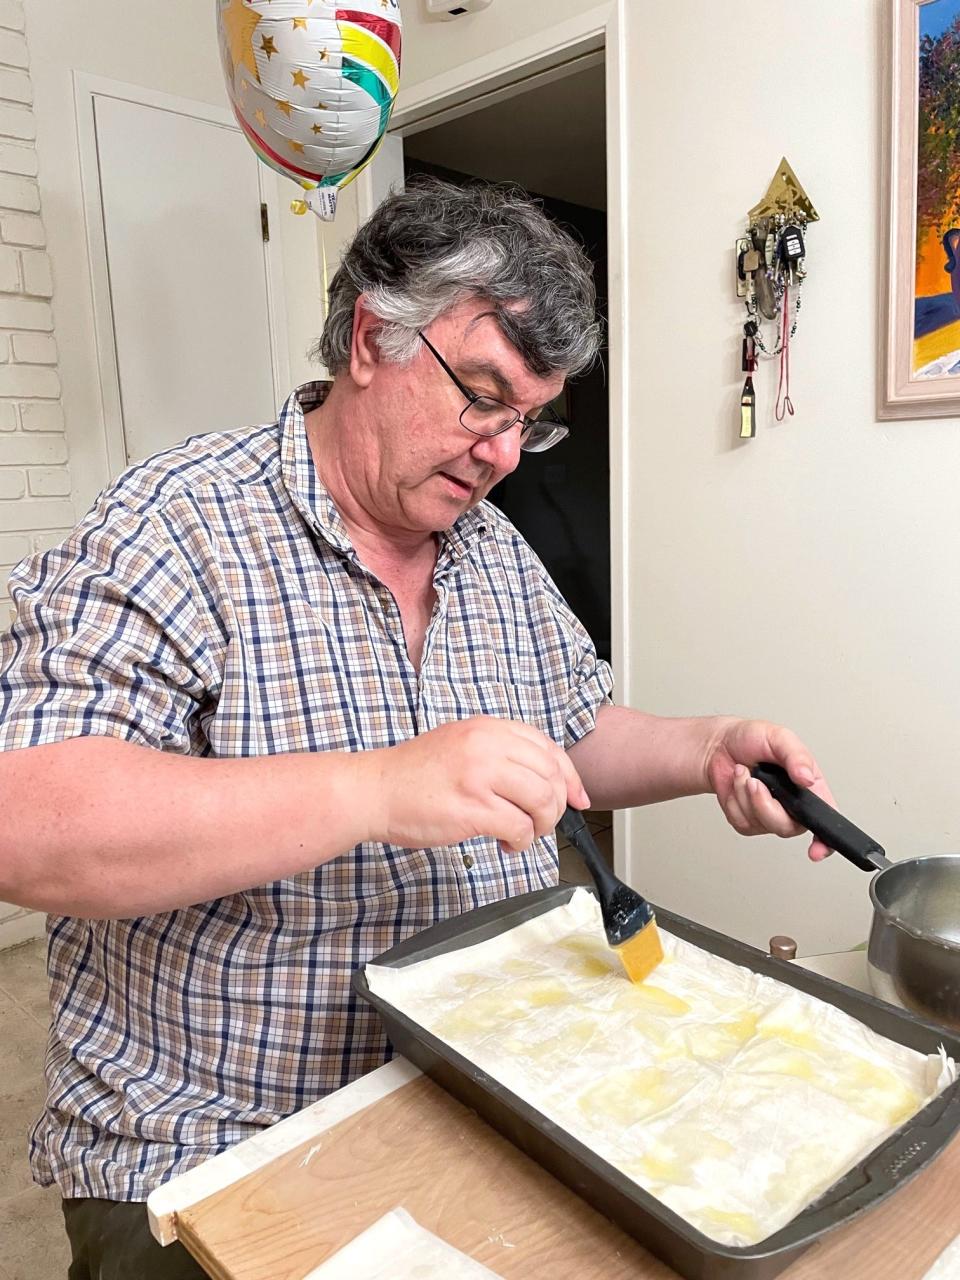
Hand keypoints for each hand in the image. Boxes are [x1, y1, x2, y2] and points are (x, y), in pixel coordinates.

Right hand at [370, 716, 590, 852]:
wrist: (374, 789)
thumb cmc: (414, 775)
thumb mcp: (462, 745)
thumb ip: (501, 754)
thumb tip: (545, 779)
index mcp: (488, 729)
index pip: (549, 748)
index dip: (571, 777)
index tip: (578, 799)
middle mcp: (487, 745)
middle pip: (552, 776)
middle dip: (556, 807)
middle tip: (539, 823)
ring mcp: (479, 775)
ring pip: (542, 801)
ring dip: (540, 826)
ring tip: (522, 834)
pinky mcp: (471, 808)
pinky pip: (519, 827)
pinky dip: (520, 842)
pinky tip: (505, 844)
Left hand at [703, 718, 835, 860]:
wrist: (719, 745)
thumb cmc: (752, 739)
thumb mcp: (780, 738)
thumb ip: (797, 756)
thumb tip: (807, 778)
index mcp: (809, 788)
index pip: (826, 820)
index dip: (825, 840)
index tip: (817, 849)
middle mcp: (792, 805)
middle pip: (788, 827)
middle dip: (766, 805)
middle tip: (756, 781)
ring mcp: (769, 815)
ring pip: (762, 823)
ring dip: (747, 796)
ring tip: (746, 775)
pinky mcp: (747, 820)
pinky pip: (742, 821)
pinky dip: (734, 800)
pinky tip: (737, 784)